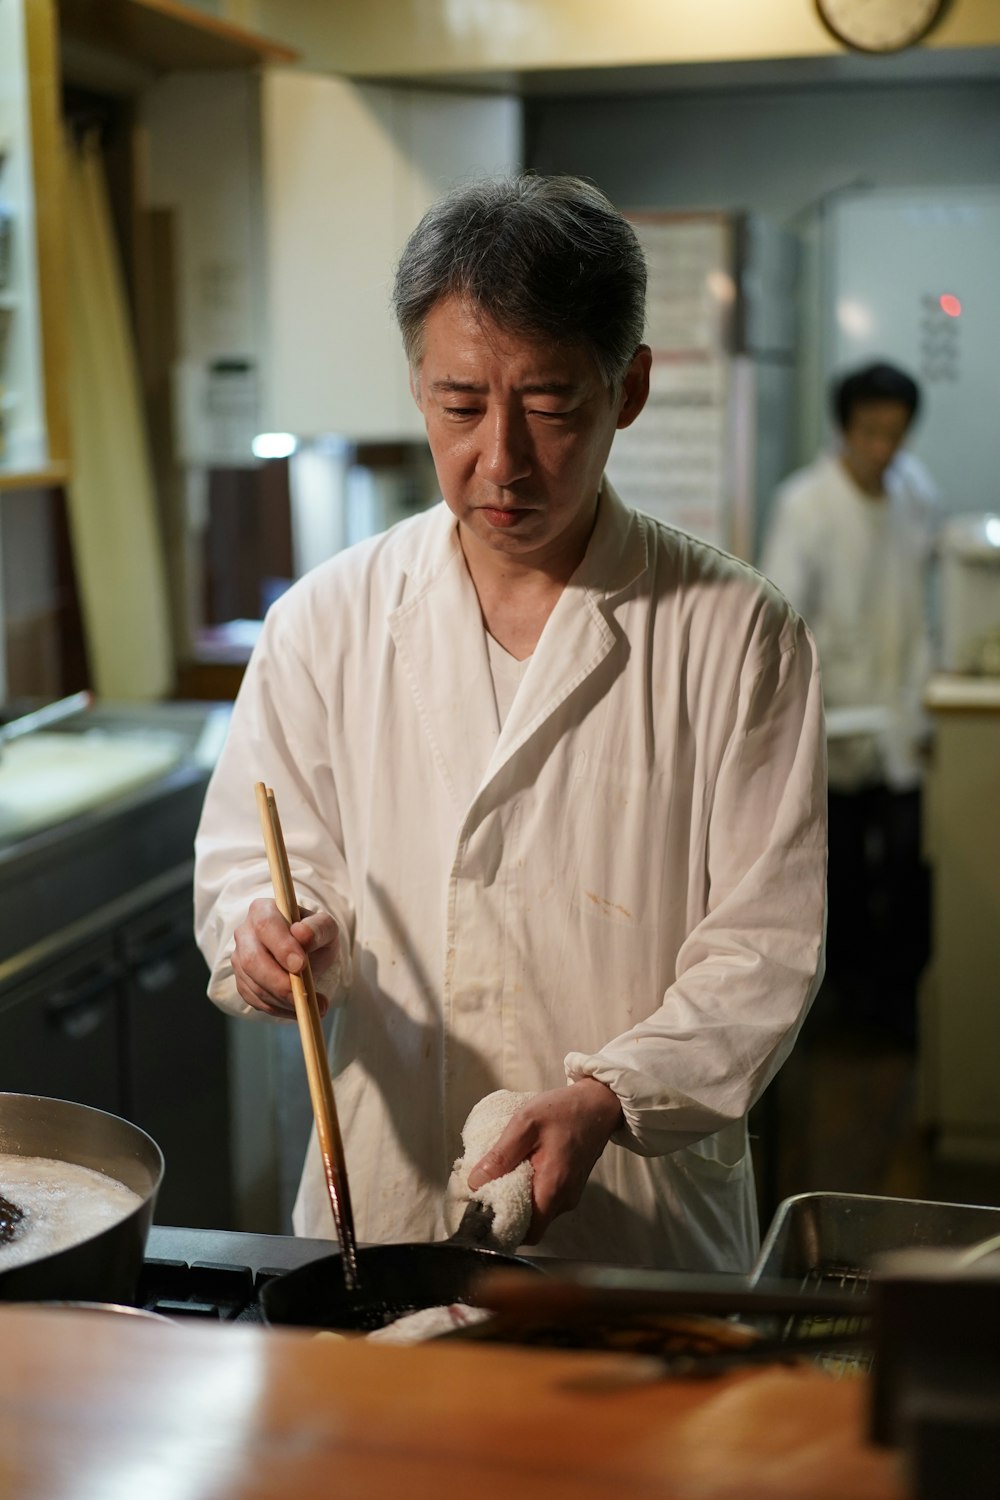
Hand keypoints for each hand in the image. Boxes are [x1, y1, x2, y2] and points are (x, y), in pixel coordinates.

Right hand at [231, 898, 338, 1017]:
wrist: (306, 952)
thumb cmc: (314, 935)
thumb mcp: (325, 927)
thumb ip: (318, 928)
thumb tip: (302, 934)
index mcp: (263, 910)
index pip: (265, 925)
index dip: (281, 947)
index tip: (300, 965)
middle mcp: (245, 933)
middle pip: (253, 960)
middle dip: (279, 983)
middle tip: (306, 996)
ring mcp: (240, 959)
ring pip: (254, 985)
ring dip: (283, 1000)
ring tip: (314, 1005)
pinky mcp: (242, 982)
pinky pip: (256, 1001)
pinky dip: (280, 1009)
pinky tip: (300, 1009)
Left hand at [466, 1079, 622, 1243]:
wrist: (599, 1103)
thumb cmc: (564, 1110)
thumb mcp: (525, 1123)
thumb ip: (500, 1155)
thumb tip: (475, 1182)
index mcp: (553, 1187)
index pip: (528, 1233)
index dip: (504, 1227)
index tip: (484, 1211)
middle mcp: (565, 1199)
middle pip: (531, 1224)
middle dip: (507, 1211)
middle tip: (487, 1189)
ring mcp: (570, 1194)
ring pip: (538, 1211)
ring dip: (518, 1199)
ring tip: (503, 1175)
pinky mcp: (571, 1186)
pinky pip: (546, 1199)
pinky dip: (530, 1190)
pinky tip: (521, 1169)